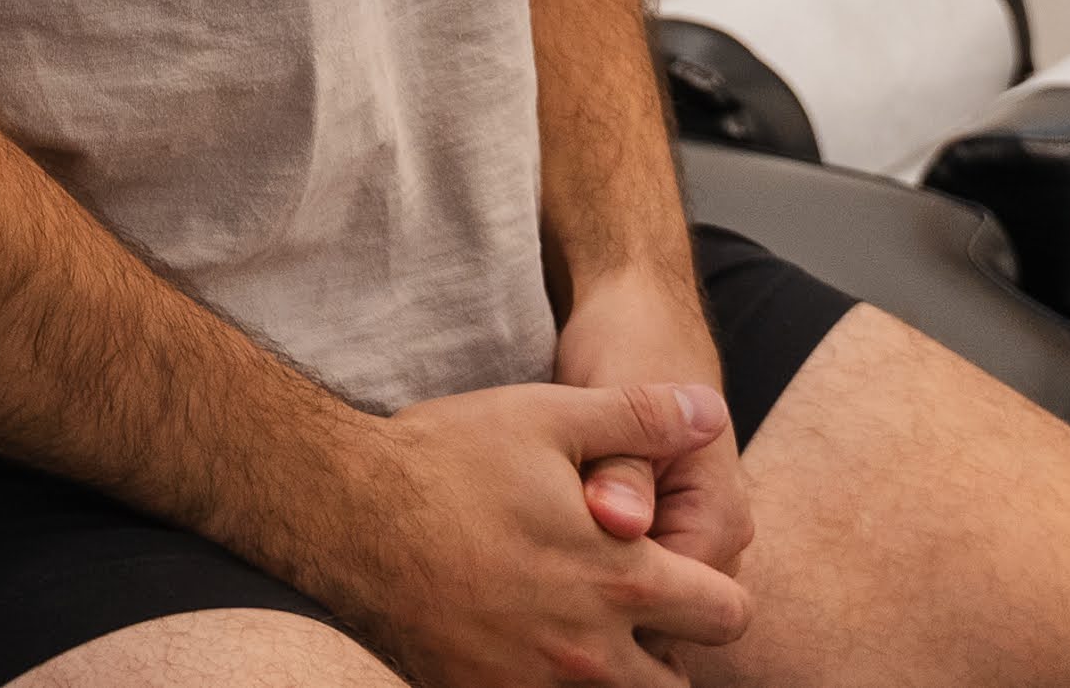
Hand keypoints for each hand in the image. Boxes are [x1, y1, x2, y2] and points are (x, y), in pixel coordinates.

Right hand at [301, 382, 751, 687]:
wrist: (342, 511)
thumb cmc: (447, 457)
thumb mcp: (549, 416)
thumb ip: (641, 417)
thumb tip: (709, 408)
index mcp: (623, 578)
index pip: (728, 616)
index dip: (712, 591)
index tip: (673, 569)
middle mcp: (589, 650)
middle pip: (679, 683)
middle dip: (667, 647)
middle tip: (628, 606)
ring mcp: (535, 684)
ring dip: (615, 673)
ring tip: (579, 625)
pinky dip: (550, 683)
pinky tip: (522, 640)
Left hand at [553, 277, 750, 583]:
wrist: (634, 311)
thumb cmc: (626, 348)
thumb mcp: (616, 400)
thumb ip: (620, 470)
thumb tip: (620, 523)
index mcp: (719, 515)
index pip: (676, 606)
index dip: (611, 609)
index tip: (541, 597)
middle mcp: (717, 537)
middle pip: (662, 612)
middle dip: (600, 606)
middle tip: (523, 589)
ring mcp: (691, 534)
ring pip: (644, 596)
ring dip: (591, 587)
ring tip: (524, 570)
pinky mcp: (660, 526)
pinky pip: (629, 570)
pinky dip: (589, 568)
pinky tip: (534, 557)